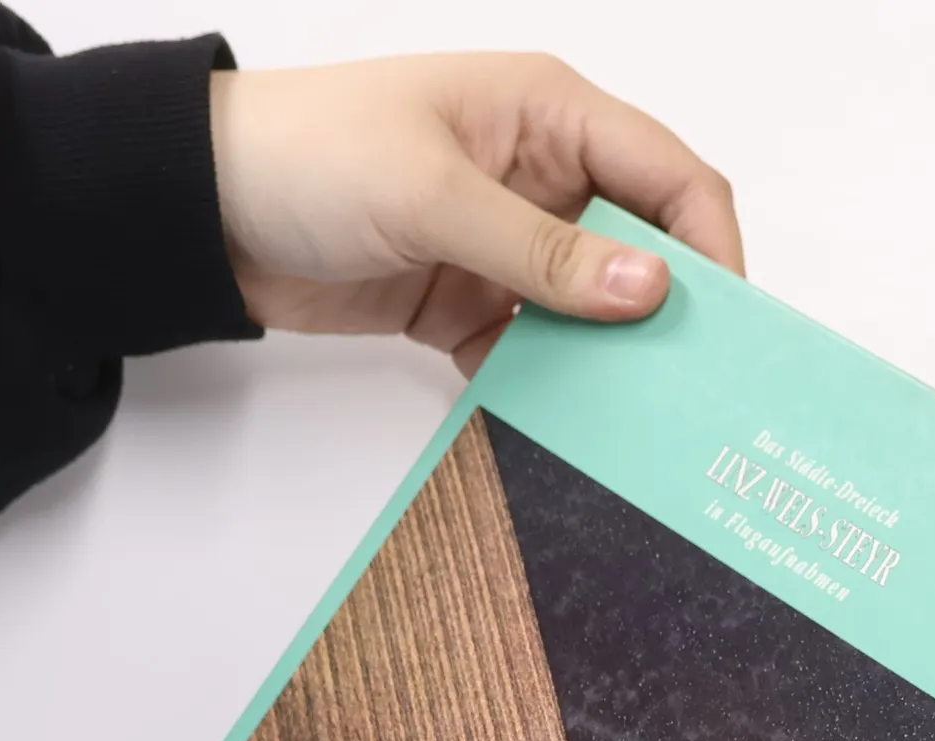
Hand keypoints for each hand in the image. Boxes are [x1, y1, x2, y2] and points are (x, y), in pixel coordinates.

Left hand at [208, 55, 742, 373]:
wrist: (205, 211)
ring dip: (603, 364)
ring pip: (586, 315)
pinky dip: (539, 392)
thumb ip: (544, 250)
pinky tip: (551, 431)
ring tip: (629, 426)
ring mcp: (504, 247)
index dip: (711, 245)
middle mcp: (541, 177)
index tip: (729, 327)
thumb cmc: (311, 156)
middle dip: (665, 317)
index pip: (670, 175)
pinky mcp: (466, 305)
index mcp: (549, 116)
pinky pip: (528, 356)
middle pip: (639, 251)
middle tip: (691, 391)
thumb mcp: (436, 197)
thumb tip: (650, 291)